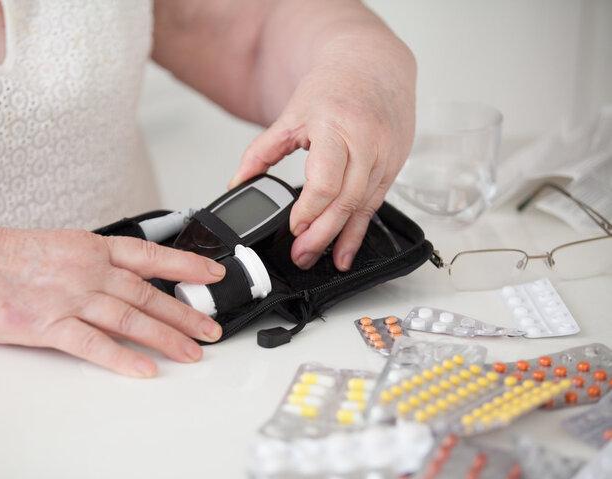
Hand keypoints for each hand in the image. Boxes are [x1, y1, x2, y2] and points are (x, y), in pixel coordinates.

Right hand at [0, 227, 225, 376]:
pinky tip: (145, 370)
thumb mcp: (63, 246)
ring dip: (165, 337)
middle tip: (211, 331)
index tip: (213, 274)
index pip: (150, 255)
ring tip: (191, 354)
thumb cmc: (8, 255)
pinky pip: (93, 343)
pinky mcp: (50, 325)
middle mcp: (89, 271)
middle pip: (149, 295)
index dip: (185, 265)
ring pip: (131, 318)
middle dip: (185, 315)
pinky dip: (122, 358)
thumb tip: (127, 276)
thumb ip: (96, 261)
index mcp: (94, 249)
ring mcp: (71, 297)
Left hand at [230, 34, 415, 270]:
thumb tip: (238, 183)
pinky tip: (347, 250)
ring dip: (342, 238)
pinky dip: (360, 229)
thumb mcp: (291, 115)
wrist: (373, 65)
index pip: (325, 181)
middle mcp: (366, 142)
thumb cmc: (334, 86)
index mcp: (335, 126)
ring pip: (363, 207)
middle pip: (345, 200)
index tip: (293, 229)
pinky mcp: (395, 165)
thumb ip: (262, 151)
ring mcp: (384, 155)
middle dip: (322, 234)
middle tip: (301, 256)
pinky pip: (376, 204)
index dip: (308, 210)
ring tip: (323, 260)